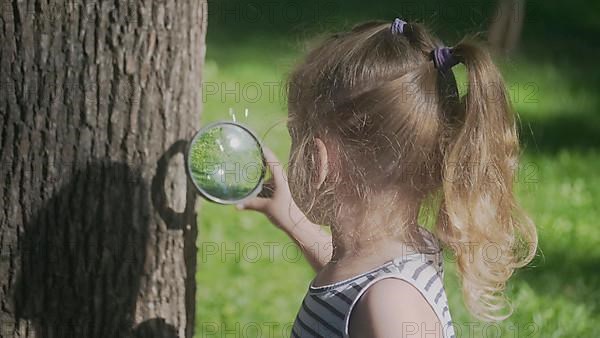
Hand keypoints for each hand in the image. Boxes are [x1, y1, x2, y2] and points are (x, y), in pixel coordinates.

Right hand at [235, 147, 332, 269]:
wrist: (298, 226)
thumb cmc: (285, 215)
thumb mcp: (266, 208)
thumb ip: (251, 204)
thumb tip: (236, 205)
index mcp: (280, 178)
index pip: (271, 159)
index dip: (263, 150)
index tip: (256, 142)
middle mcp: (281, 180)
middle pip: (267, 166)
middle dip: (257, 161)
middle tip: (246, 154)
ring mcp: (281, 186)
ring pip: (267, 178)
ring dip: (258, 177)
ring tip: (245, 172)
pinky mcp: (280, 193)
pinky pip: (269, 186)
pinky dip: (261, 187)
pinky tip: (252, 190)